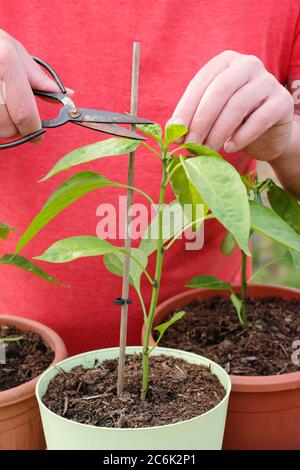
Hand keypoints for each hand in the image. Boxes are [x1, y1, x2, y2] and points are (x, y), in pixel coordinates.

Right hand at [0, 30, 72, 141]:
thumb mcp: (10, 50)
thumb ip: (37, 77)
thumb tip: (67, 95)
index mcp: (5, 61)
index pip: (24, 114)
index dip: (34, 129)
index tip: (37, 134)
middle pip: (8, 127)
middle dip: (16, 128)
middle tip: (15, 116)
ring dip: (1, 127)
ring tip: (0, 106)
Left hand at [170, 50, 294, 160]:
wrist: (269, 133)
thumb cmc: (234, 122)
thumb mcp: (210, 117)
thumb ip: (191, 120)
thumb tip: (172, 132)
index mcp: (224, 62)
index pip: (200, 83)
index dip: (185, 110)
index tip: (175, 134)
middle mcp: (247, 65)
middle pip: (218, 92)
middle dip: (201, 121)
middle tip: (191, 144)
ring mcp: (267, 81)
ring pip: (237, 106)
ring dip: (218, 132)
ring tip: (209, 149)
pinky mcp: (282, 101)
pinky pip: (259, 119)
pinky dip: (241, 137)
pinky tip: (230, 148)